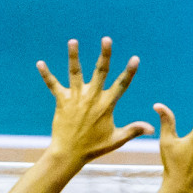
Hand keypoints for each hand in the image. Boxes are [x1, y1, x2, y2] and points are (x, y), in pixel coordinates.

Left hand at [37, 37, 154, 163]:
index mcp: (106, 105)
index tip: (134, 58)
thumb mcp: (116, 139)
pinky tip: (40, 63)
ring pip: (75, 72)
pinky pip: (53, 85)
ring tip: (73, 41)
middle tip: (106, 39)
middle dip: (104, 55)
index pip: (121, 85)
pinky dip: (46, 74)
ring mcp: (76, 98)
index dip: (129, 71)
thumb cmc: (94, 148)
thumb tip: (152, 129)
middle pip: (99, 71)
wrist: (69, 153)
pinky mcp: (62, 101)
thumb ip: (134, 130)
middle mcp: (92, 98)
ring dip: (74, 56)